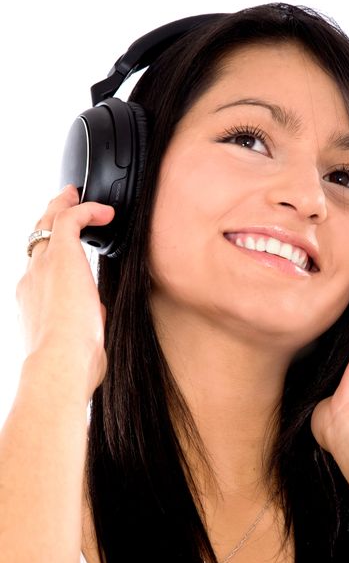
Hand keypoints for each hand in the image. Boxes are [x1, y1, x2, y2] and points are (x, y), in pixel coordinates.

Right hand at [16, 185, 114, 400]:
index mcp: (31, 303)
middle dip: (49, 219)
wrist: (59, 365)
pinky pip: (69, 220)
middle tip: (63, 203)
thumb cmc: (69, 367)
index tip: (64, 246)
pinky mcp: (61, 256)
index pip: (38, 270)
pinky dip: (86, 210)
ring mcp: (42, 266)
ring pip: (48, 223)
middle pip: (36, 239)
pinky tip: (104, 211)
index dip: (50, 254)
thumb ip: (84, 325)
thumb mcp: (76, 344)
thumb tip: (96, 315)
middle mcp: (30, 280)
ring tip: (77, 195)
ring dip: (64, 207)